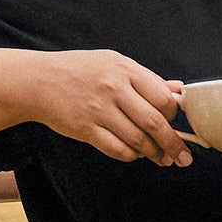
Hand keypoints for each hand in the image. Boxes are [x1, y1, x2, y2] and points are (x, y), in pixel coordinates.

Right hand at [0, 47, 191, 167]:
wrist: (38, 81)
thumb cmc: (80, 71)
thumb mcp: (113, 62)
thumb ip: (146, 78)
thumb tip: (177, 91)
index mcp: (124, 69)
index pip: (163, 97)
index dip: (175, 115)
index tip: (178, 123)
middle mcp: (113, 89)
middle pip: (154, 122)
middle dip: (174, 144)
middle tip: (183, 156)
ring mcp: (99, 110)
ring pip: (138, 140)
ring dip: (155, 154)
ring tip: (164, 159)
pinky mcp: (86, 129)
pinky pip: (117, 149)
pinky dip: (131, 156)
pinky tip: (136, 154)